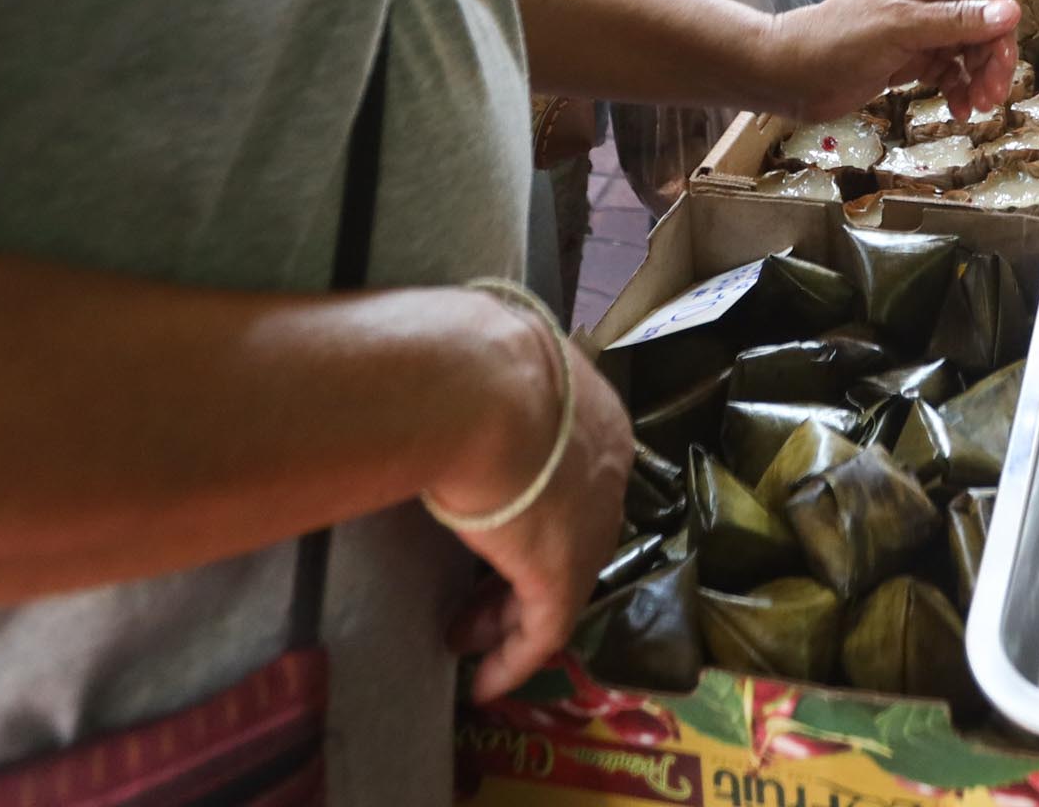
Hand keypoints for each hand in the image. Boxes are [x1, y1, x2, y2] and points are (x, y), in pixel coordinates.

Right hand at [440, 295, 636, 702]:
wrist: (477, 382)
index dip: (529, 508)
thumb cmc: (466, 357)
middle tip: (474, 596)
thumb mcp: (479, 360)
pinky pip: (545, 629)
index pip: (569, 472)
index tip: (488, 532)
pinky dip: (516, 658)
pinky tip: (484, 681)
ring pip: (558, 581)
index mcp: (589, 411)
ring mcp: (590, 521)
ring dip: (507, 614)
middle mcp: (606, 467)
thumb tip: (432, 376)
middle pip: (569, 528)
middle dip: (518, 566)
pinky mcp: (564, 572)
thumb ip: (474, 384)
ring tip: (463, 636)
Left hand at [761, 0, 1020, 120]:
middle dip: (992, 58)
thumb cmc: (839, 40)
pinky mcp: (910, 63)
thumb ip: (955, 22)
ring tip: (979, 107)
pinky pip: (949, 74)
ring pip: (969, 53)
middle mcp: (927, 2)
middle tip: (994, 94)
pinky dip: (960, 91)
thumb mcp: (900, 28)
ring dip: (979, 78)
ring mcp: (919, 34)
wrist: (790, 76)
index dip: (999, 23)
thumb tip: (1012, 12)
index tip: (1002, 58)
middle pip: (981, 25)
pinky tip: (961, 111)